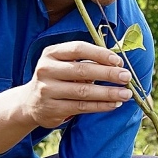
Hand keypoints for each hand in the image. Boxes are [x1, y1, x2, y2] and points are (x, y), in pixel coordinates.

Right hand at [19, 41, 133, 128]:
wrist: (30, 103)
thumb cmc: (57, 78)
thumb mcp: (64, 63)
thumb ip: (86, 60)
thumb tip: (118, 63)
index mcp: (51, 53)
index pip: (78, 49)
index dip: (100, 54)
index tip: (118, 60)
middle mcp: (46, 70)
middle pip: (82, 70)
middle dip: (108, 74)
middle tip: (127, 77)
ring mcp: (47, 90)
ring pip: (83, 91)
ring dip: (108, 93)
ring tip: (126, 94)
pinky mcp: (52, 109)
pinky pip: (81, 107)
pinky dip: (101, 106)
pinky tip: (115, 104)